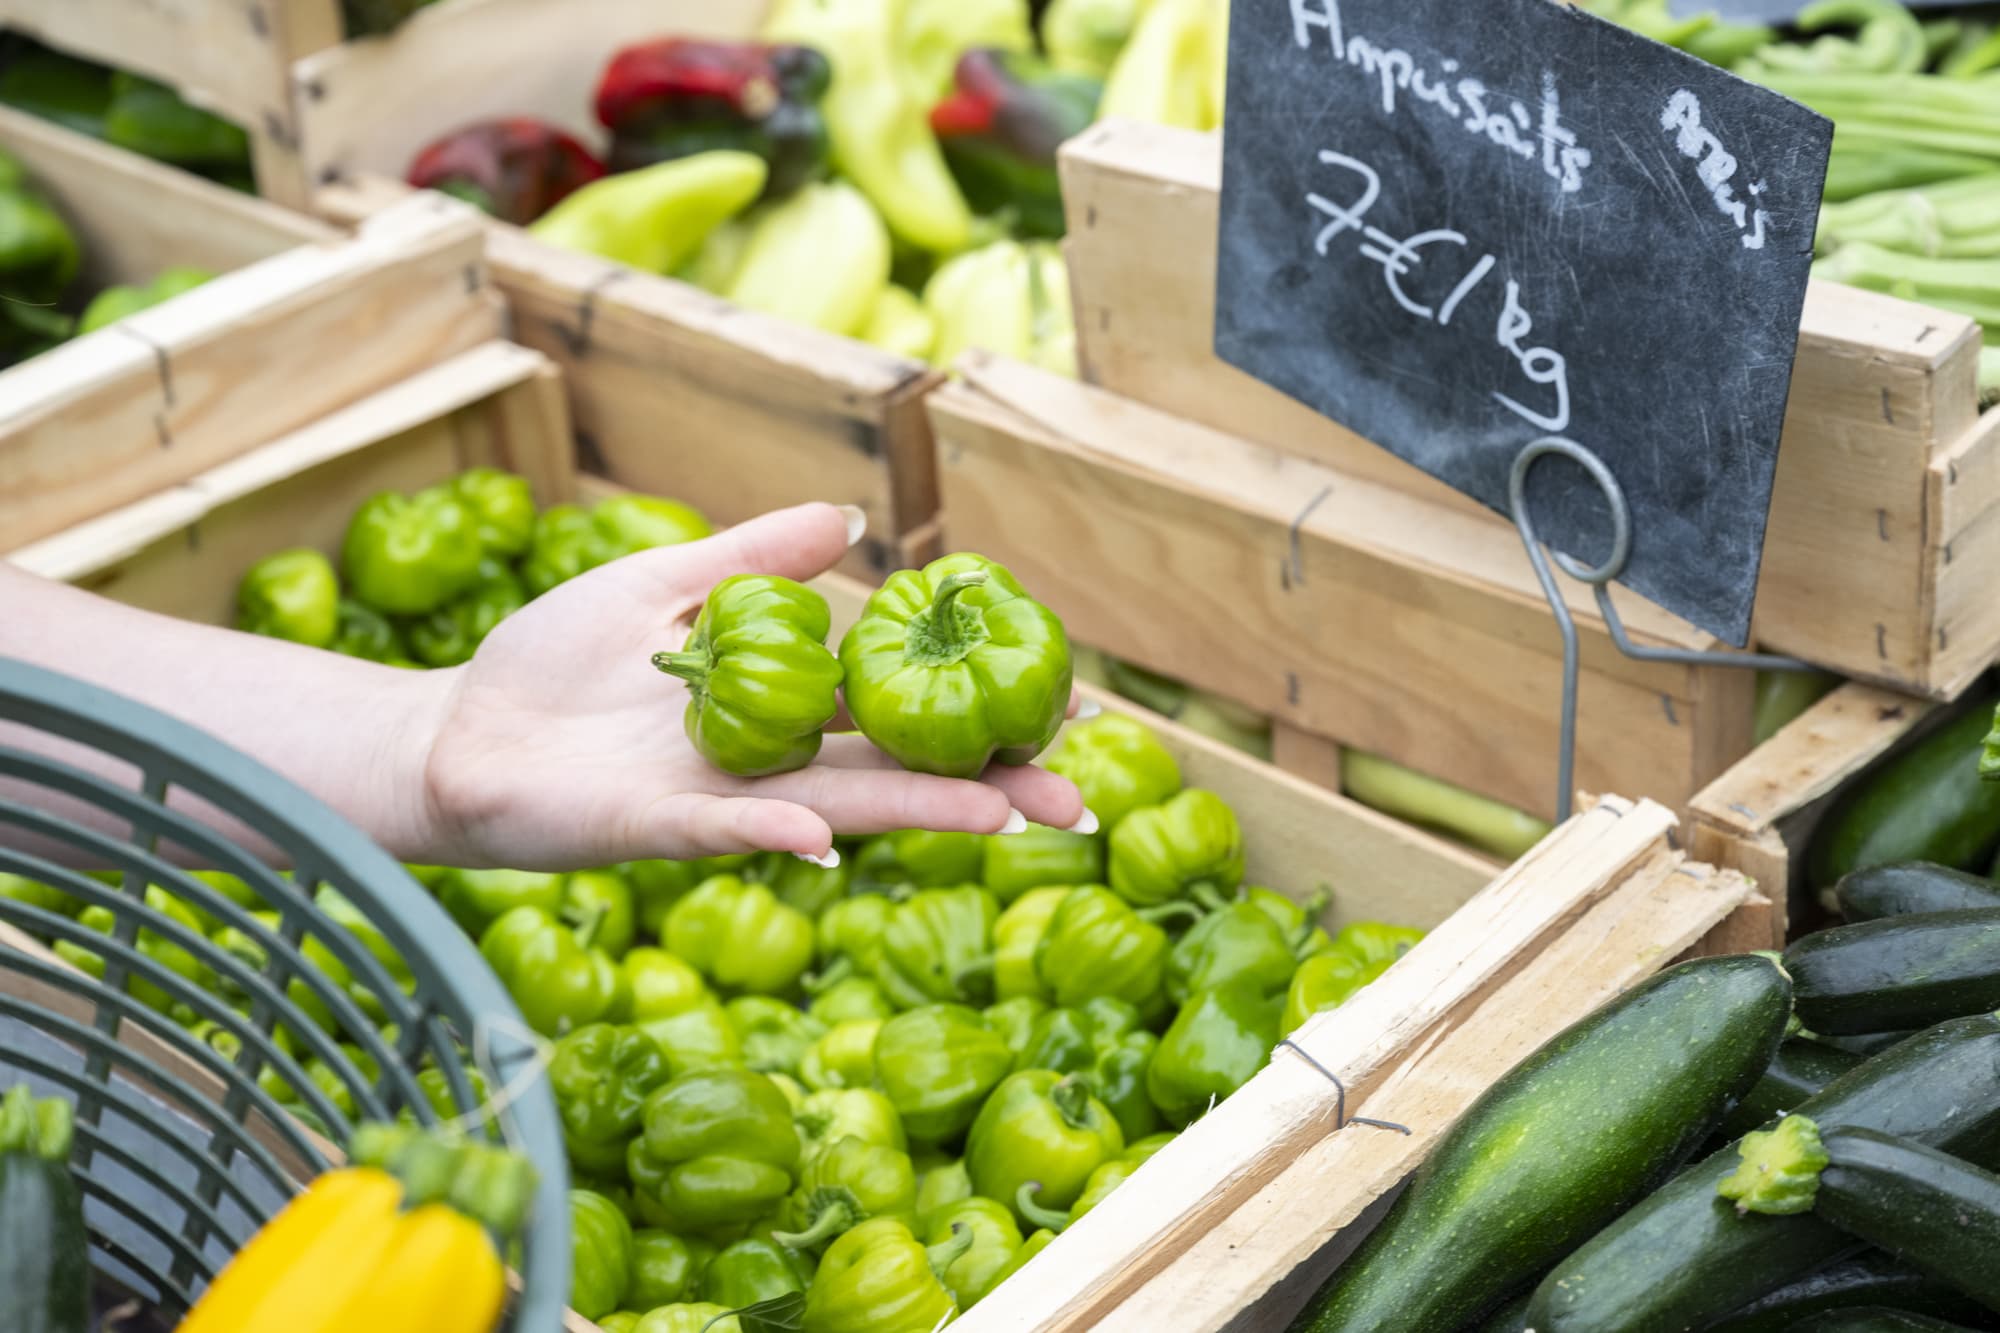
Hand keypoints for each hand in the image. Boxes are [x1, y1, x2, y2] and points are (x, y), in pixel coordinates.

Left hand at [415, 503, 1088, 869]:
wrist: (455, 727)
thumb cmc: (553, 663)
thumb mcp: (667, 582)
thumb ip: (756, 557)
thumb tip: (852, 519)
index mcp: (782, 708)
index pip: (899, 709)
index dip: (975, 709)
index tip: (1061, 706)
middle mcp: (769, 763)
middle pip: (896, 774)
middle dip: (986, 787)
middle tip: (1073, 799)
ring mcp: (720, 800)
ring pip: (839, 810)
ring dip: (920, 814)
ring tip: (1006, 816)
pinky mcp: (654, 827)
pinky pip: (727, 829)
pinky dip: (777, 830)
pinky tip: (828, 835)